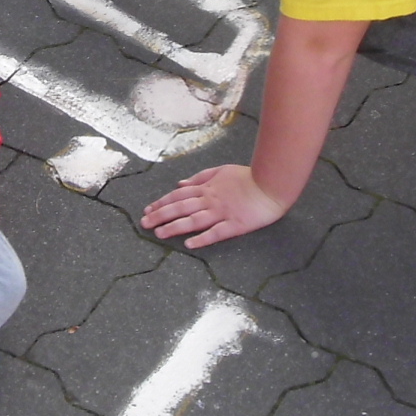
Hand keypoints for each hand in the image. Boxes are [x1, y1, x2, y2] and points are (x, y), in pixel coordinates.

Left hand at [142, 164, 286, 248]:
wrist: (271, 185)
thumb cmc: (248, 177)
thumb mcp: (222, 170)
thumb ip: (200, 177)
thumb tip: (179, 184)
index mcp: (207, 187)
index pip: (179, 195)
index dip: (161, 202)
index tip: (147, 210)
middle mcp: (211, 200)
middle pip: (181, 207)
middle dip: (160, 215)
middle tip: (144, 224)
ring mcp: (222, 212)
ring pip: (194, 220)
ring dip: (175, 227)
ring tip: (159, 233)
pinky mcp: (235, 225)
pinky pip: (216, 233)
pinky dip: (202, 238)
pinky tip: (189, 244)